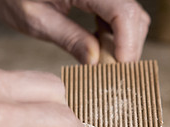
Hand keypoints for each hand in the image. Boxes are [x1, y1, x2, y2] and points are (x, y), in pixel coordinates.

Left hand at [0, 0, 150, 63]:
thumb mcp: (35, 18)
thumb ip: (68, 38)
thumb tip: (96, 62)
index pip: (123, 12)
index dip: (127, 41)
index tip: (120, 66)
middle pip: (134, 16)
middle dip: (128, 46)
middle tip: (112, 71)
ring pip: (133, 17)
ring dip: (125, 42)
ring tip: (105, 61)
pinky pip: (121, 15)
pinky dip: (117, 34)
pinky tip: (100, 46)